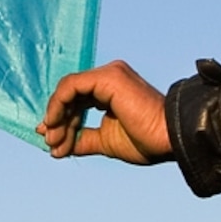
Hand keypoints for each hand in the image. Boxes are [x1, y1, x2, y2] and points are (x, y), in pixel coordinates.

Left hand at [38, 59, 173, 164]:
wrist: (169, 138)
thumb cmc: (146, 141)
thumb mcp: (105, 141)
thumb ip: (82, 139)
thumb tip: (56, 146)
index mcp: (110, 90)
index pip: (77, 101)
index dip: (61, 120)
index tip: (52, 142)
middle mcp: (109, 77)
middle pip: (71, 96)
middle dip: (58, 121)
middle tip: (51, 144)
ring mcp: (109, 74)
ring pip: (68, 90)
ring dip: (57, 117)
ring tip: (54, 141)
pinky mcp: (107, 77)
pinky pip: (72, 85)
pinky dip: (59, 104)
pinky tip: (55, 123)